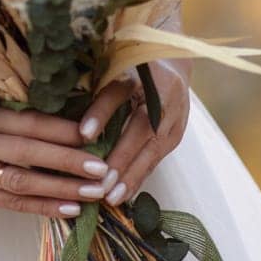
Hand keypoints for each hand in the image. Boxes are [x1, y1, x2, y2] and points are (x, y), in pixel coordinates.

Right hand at [0, 96, 117, 218]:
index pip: (28, 123)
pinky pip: (11, 203)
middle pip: (30, 154)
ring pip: (24, 182)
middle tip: (103, 167)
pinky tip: (69, 209)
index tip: (94, 134)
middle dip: (70, 161)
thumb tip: (60, 123)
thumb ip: (6, 117)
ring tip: (94, 193)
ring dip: (62, 188)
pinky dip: (42, 207)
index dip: (61, 130)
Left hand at [77, 62, 190, 207]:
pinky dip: (139, 175)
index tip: (90, 151)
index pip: (133, 116)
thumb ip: (102, 102)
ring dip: (132, 178)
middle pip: (146, 142)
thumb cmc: (135, 64)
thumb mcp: (118, 73)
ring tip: (112, 199)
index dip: (112, 134)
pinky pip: (155, 159)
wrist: (170, 61)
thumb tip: (83, 134)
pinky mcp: (175, 138)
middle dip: (124, 168)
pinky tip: (123, 192)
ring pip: (153, 156)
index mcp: (157, 87)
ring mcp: (177, 125)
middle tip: (102, 191)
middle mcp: (171, 109)